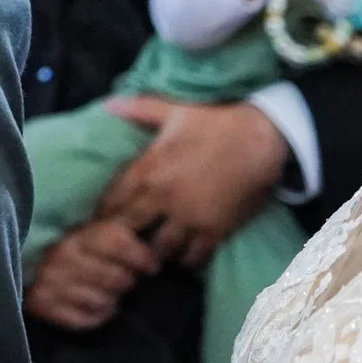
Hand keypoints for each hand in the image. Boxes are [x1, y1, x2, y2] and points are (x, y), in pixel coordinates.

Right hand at [25, 218, 160, 330]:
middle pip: (116, 277)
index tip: (152, 266)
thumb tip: (154, 239)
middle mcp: (62, 257)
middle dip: (127, 281)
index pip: (116, 241)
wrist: (25, 263)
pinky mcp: (43, 306)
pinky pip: (86, 320)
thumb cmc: (72, 251)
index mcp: (77, 235)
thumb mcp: (93, 235)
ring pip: (103, 302)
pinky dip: (96, 317)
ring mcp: (50, 283)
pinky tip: (95, 308)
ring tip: (108, 294)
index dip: (141, 256)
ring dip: (111, 301)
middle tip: (125, 280)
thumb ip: (120, 235)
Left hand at [95, 96, 288, 265]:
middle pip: (129, 231)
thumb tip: (108, 104)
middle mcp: (164, 198)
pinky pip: (192, 257)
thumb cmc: (215, 122)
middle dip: (123, 238)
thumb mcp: (174, 111)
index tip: (100, 219)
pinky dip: (185, 258)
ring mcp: (189, 218)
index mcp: (149, 170)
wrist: (260, 139)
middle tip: (122, 242)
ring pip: (160, 250)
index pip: (112, 202)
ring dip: (155, 251)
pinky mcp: (214, 231)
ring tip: (152, 251)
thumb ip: (139, 109)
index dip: (103, 213)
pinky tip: (183, 253)